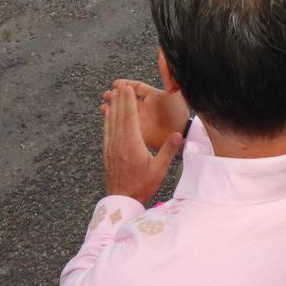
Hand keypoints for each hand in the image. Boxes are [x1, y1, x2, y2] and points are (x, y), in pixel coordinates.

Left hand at [102, 83, 183, 204]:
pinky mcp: (107, 152)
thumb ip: (168, 150)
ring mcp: (111, 147)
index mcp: (132, 144)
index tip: (127, 88)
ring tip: (113, 94)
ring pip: (111, 122)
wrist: (122, 200)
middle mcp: (119, 142)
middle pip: (119, 116)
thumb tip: (178, 134)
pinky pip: (106, 131)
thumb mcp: (159, 169)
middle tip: (120, 85)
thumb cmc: (142, 186)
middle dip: (120, 99)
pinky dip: (107, 119)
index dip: (128, 101)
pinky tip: (107, 114)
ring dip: (112, 107)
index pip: (130, 117)